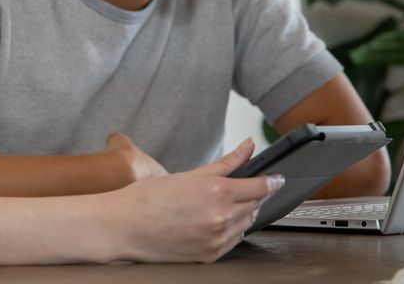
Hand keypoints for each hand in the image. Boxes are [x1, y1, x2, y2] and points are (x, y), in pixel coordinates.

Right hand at [107, 138, 284, 262]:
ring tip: (221, 204)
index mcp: (217, 192)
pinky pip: (233, 241)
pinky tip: (214, 221)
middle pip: (255, 205)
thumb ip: (226, 162)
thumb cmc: (149, 198)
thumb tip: (248, 146)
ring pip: (246, 224)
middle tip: (244, 188)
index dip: (272, 181)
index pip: (260, 187)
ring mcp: (217, 239)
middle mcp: (221, 217)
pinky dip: (231, 230)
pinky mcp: (211, 256)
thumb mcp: (189, 174)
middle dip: (254, 195)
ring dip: (242, 213)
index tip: (278, 179)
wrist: (125, 226)